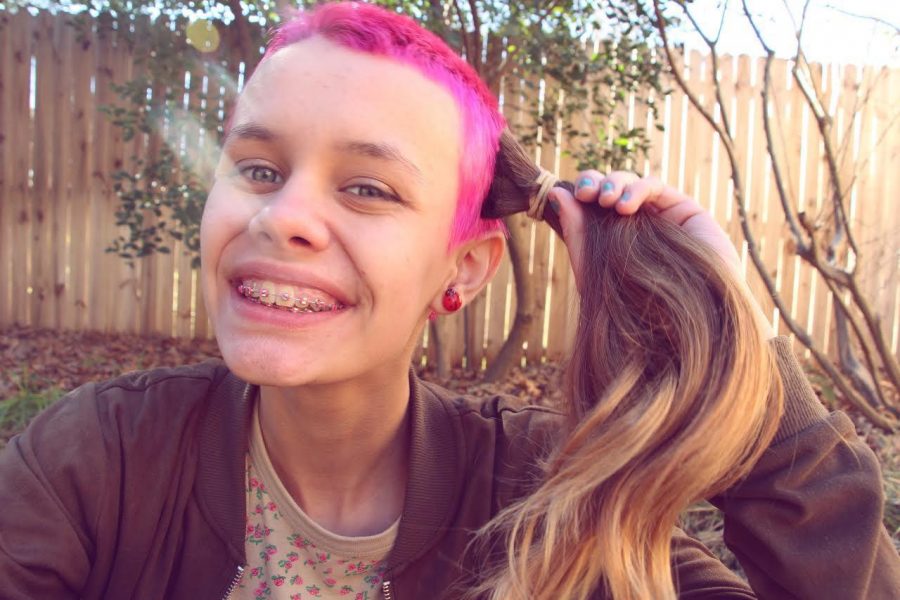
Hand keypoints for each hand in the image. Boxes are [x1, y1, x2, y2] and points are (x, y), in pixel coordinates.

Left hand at [550, 170, 774, 338]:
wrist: (679, 325)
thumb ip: (575, 231)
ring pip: (631, 182)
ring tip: (606, 200)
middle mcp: (634, 224)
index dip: (582, 189)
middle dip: (595, 181)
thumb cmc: (634, 306)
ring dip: (614, 183)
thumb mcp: (593, 268)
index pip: (592, 203)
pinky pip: (656, 187)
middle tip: (585, 192)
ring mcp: (660, 216)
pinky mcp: (685, 211)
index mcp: (611, 236)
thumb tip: (556, 192)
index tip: (573, 196)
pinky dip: (637, 189)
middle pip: (610, 187)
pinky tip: (625, 206)